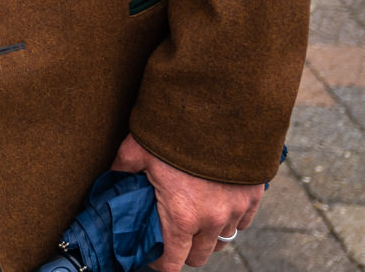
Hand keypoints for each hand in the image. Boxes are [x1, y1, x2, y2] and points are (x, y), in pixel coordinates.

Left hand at [111, 133, 263, 268]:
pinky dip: (230, 220)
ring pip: (222, 240)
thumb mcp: (137, 149)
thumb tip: (111, 179)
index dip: (160, 262)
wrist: (217, 108)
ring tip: (195, 220)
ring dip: (208, 236)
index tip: (152, 254)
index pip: (172, 262)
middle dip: (184, 250)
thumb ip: (123, 170)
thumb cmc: (172, 131)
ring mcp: (235, 209)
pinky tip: (217, 206)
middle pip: (199, 256)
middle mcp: (211, 219)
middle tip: (171, 234)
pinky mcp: (253, 196)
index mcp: (180, 215)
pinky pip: (243, 222)